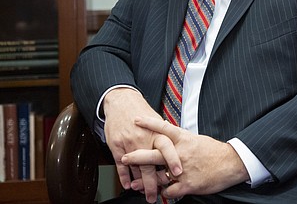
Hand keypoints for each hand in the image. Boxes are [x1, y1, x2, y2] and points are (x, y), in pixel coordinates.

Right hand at [103, 88, 181, 202]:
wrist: (121, 102)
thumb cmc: (141, 111)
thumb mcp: (157, 119)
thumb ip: (167, 134)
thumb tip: (179, 144)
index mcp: (156, 131)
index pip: (167, 147)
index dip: (173, 160)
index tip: (178, 172)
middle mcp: (143, 138)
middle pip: (149, 164)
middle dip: (153, 182)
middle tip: (156, 196)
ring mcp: (129, 144)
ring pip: (135, 168)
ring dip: (140, 183)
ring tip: (145, 194)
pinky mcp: (117, 146)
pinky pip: (120, 165)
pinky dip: (124, 177)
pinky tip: (128, 185)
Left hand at [122, 116, 249, 198]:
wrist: (231, 163)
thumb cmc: (213, 151)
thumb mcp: (196, 139)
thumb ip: (180, 137)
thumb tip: (166, 128)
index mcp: (184, 139)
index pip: (163, 129)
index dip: (149, 123)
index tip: (136, 120)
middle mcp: (181, 153)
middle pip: (154, 154)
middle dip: (137, 156)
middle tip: (124, 157)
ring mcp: (183, 170)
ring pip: (159, 176)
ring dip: (145, 181)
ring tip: (134, 184)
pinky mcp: (188, 184)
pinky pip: (170, 191)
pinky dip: (164, 193)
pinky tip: (160, 193)